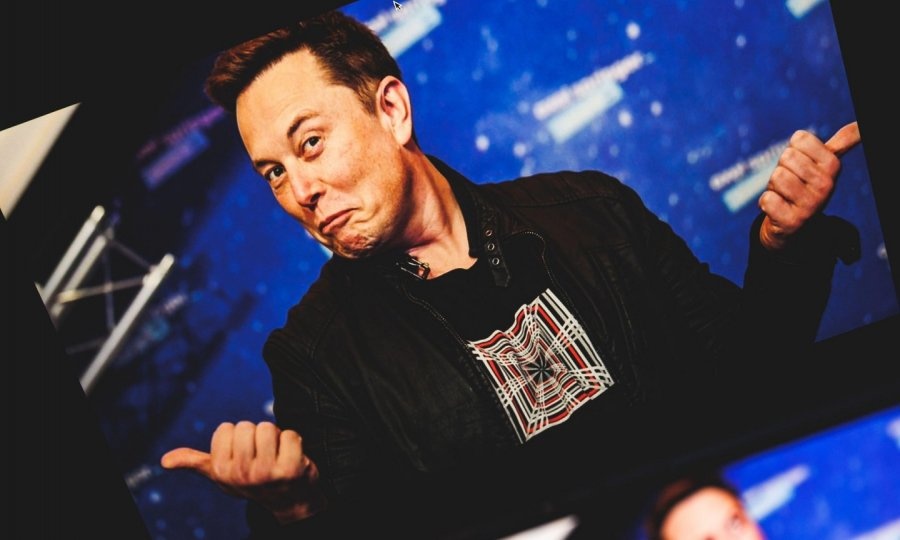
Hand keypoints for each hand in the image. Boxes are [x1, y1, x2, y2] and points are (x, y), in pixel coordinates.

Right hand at [161, 421, 325, 522]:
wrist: (287, 500)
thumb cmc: (251, 480)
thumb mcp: (221, 473)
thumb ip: (195, 462)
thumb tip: (164, 461)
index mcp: (221, 471)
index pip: (226, 428)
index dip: (236, 436)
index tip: (243, 454)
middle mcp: (241, 474)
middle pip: (247, 426)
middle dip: (256, 435)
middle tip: (263, 454)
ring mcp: (266, 473)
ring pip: (268, 427)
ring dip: (276, 437)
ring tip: (277, 455)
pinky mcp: (291, 469)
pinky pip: (291, 434)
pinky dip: (294, 441)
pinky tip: (293, 458)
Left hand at [758, 121, 860, 250]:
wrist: (794, 224)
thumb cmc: (805, 185)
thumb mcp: (824, 164)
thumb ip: (842, 143)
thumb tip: (860, 124)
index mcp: (833, 165)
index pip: (800, 138)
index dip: (793, 150)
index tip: (801, 165)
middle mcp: (827, 185)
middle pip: (786, 157)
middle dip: (782, 168)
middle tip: (791, 183)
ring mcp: (811, 205)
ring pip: (777, 176)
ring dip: (774, 186)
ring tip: (785, 196)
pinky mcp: (793, 221)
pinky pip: (767, 199)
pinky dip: (766, 203)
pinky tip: (779, 209)